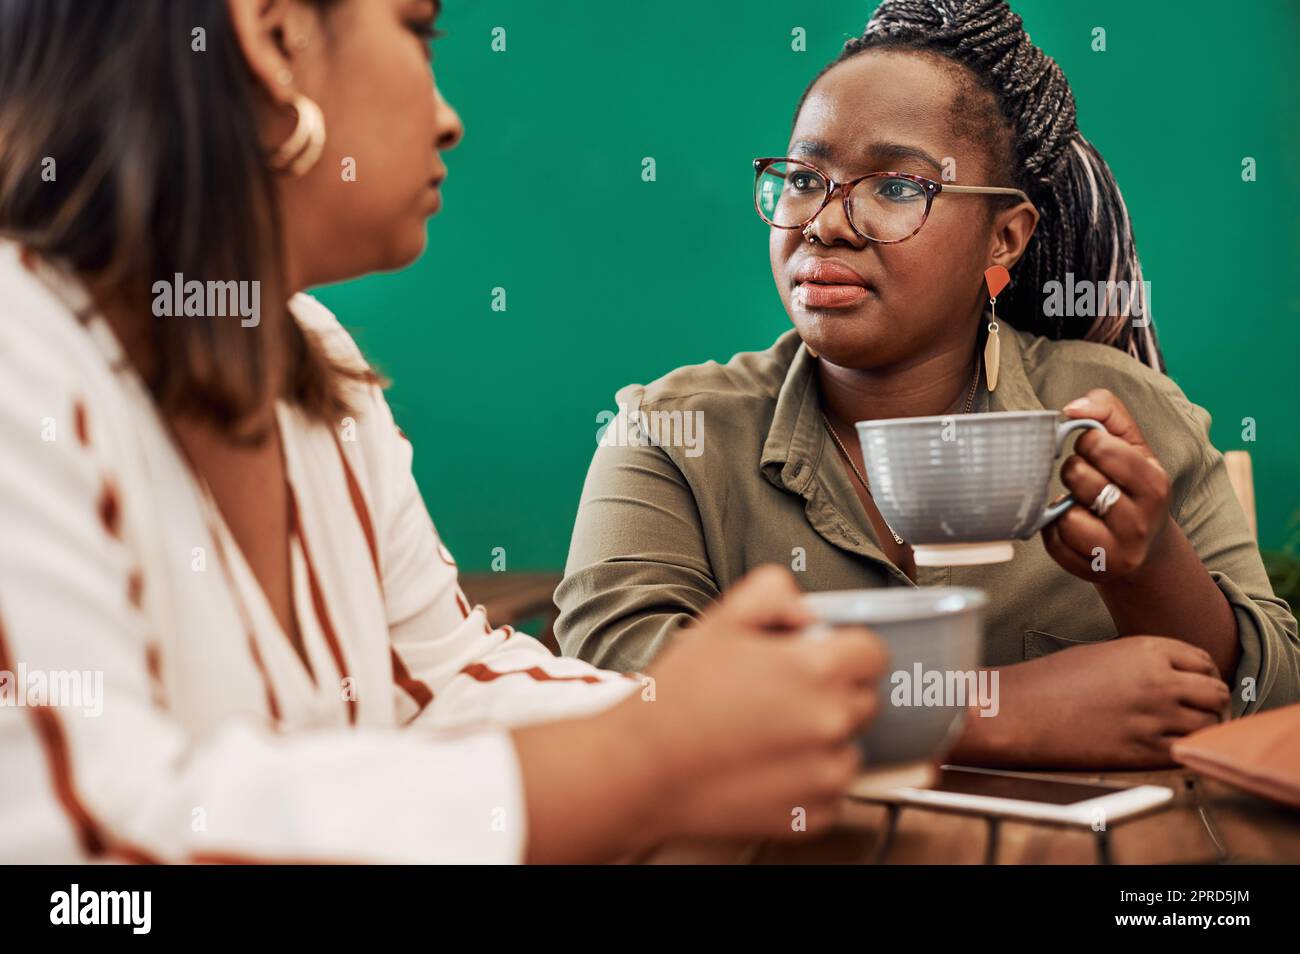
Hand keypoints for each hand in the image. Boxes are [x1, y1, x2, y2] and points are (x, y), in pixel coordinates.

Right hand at [621, 565, 888, 839]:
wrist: (640, 768)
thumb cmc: (675, 698)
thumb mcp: (721, 620)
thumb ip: (774, 594)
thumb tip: (806, 610)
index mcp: (817, 669)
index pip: (872, 652)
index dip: (844, 650)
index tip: (820, 657)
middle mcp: (832, 722)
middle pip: (862, 698)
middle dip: (831, 692)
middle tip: (779, 694)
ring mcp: (825, 773)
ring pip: (848, 746)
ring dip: (821, 739)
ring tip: (766, 733)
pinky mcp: (813, 814)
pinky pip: (831, 790)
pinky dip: (807, 780)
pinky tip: (764, 765)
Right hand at [954, 636, 1229, 768]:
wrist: (1024, 711)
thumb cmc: (1055, 680)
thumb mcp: (1105, 654)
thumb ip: (1145, 661)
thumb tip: (1174, 677)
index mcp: (1148, 650)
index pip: (1203, 661)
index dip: (1203, 674)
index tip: (1195, 686)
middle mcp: (1159, 682)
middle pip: (1216, 693)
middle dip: (1211, 702)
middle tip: (1197, 711)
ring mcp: (1154, 718)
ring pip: (1209, 725)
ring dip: (1203, 728)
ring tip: (1186, 731)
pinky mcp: (1144, 751)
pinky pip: (1188, 752)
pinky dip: (1186, 750)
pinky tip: (1170, 748)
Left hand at [1043, 388, 1172, 581]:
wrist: (1146, 548)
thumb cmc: (1133, 486)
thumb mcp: (1134, 445)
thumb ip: (1108, 411)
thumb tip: (1072, 408)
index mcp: (1154, 483)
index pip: (1099, 446)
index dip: (1087, 443)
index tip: (1096, 452)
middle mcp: (1140, 521)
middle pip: (1078, 477)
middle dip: (1074, 471)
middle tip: (1086, 479)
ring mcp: (1118, 552)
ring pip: (1066, 515)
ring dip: (1065, 505)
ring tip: (1082, 505)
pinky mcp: (1093, 571)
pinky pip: (1053, 542)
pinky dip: (1055, 530)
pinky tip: (1075, 527)